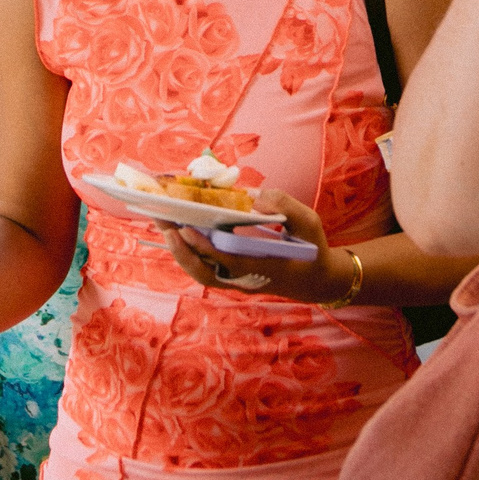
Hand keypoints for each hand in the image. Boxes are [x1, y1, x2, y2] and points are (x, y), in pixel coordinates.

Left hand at [167, 192, 343, 299]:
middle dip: (180, 251)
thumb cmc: (313, 251)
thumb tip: (252, 198)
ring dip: (180, 250)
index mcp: (264, 268)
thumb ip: (285, 207)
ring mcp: (236, 280)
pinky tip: (178, 227)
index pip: (227, 261)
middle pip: (203, 273)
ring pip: (200, 272)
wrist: (315, 281)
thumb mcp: (310, 224)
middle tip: (163, 222)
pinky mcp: (232, 276)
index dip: (204, 247)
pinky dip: (189, 250)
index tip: (185, 229)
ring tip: (163, 221)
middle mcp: (245, 279)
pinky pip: (204, 267)